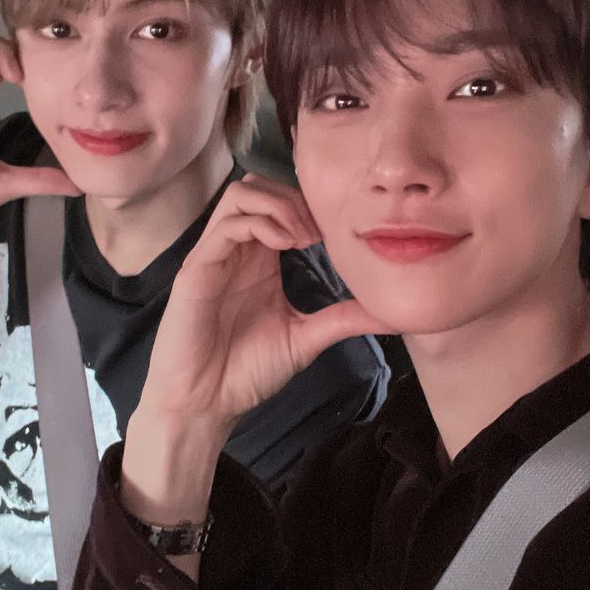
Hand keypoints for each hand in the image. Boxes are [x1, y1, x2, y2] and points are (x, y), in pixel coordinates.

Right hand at [139, 174, 381, 433]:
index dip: (309, 204)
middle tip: (319, 231)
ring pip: (240, 194)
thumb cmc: (245, 372)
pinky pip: (225, 226)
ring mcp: (214, 256)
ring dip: (278, 205)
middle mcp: (236, 250)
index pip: (279, 201)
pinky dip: (259, 224)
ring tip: (302, 237)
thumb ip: (344, 318)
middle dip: (295, 197)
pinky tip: (283, 247)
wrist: (205, 404)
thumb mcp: (306, 338)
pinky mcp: (197, 270)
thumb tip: (392, 313)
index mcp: (259, 259)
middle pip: (260, 185)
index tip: (335, 232)